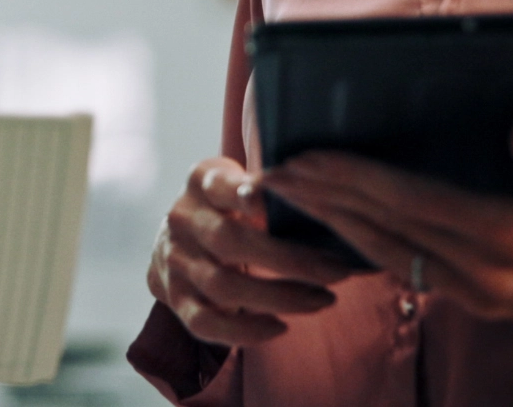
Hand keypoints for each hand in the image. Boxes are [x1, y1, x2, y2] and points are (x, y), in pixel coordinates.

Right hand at [150, 156, 369, 345]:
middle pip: (229, 241)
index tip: (294, 201)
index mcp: (201, 181)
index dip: (252, 195)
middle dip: (290, 260)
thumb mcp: (239, 181)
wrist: (177, 237)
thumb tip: (321, 202)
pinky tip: (281, 328)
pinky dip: (244, 330)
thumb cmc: (228, 205)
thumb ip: (266, 188)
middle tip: (338, 272)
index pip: (222, 186)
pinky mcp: (174, 297)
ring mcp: (174, 261)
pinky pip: (203, 323)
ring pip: (222, 286)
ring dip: (279, 297)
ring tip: (323, 300)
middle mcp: (182, 219)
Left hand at [258, 117, 512, 361]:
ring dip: (334, 225)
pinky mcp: (472, 302)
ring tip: (292, 196)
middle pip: (381, 229)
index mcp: (507, 234)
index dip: (352, 178)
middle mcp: (481, 270)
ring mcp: (474, 293)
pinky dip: (365, 248)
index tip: (307, 156)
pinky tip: (339, 229)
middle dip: (323, 199)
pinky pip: (404, 272)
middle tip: (272, 172)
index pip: (408, 201)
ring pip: (384, 256)